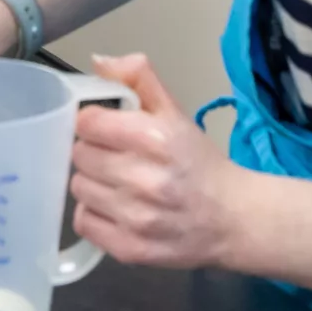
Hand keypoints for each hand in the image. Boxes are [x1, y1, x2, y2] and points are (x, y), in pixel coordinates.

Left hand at [69, 54, 244, 270]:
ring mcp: (135, 218)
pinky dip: (94, 215)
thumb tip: (98, 61)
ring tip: (118, 184)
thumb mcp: (175, 114)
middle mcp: (144, 179)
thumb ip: (138, 79)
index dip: (93, 123)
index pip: (87, 122)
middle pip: (79, 155)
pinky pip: (83, 223)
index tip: (106, 129)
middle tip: (116, 158)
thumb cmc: (200, 164)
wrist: (233, 219)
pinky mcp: (129, 249)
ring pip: (78, 188)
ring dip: (93, 184)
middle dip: (94, 152)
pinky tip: (116, 209)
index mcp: (155, 139)